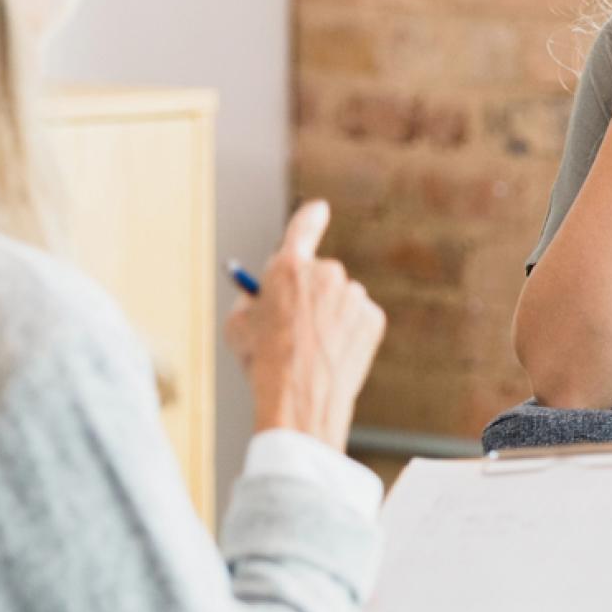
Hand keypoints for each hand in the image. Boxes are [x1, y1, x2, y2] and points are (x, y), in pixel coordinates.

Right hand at [224, 200, 387, 452]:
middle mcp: (326, 272)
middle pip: (318, 273)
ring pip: (339, 299)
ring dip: (329, 315)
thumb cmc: (262, 364)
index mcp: (288, 266)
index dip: (311, 217)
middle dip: (308, 292)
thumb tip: (261, 293)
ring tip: (311, 350)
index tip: (318, 210)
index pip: (304, 225)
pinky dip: (348, 332)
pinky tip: (333, 355)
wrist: (300, 401)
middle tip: (295, 323)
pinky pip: (358, 319)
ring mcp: (353, 295)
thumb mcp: (238, 326)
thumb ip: (251, 299)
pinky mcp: (373, 318)